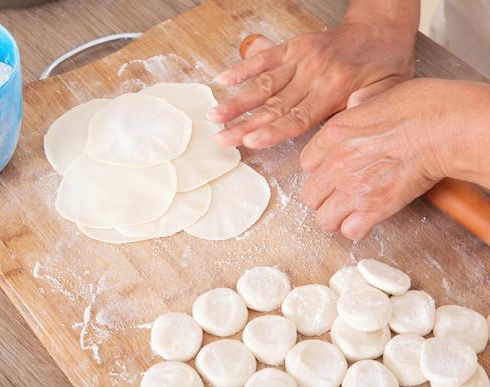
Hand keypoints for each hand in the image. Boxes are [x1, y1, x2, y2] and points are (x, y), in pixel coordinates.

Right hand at [208, 12, 416, 148]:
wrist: (380, 27)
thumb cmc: (385, 63)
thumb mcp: (390, 89)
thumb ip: (368, 107)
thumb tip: (347, 119)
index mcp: (335, 89)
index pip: (298, 116)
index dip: (272, 130)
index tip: (250, 141)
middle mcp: (313, 74)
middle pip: (273, 105)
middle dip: (244, 124)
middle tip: (221, 138)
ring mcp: (300, 58)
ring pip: (263, 84)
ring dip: (237, 101)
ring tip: (214, 116)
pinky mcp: (293, 46)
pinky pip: (264, 58)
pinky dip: (242, 68)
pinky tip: (222, 81)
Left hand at [299, 78, 489, 239]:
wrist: (444, 128)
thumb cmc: (420, 108)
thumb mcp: (377, 94)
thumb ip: (359, 106)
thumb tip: (355, 104)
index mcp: (333, 134)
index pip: (305, 163)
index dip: (320, 169)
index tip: (331, 170)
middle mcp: (337, 164)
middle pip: (310, 195)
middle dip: (324, 196)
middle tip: (339, 194)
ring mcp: (353, 189)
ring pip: (324, 219)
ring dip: (336, 217)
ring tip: (349, 211)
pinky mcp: (375, 208)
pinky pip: (351, 230)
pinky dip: (357, 228)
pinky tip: (366, 218)